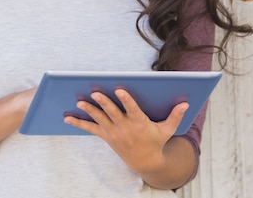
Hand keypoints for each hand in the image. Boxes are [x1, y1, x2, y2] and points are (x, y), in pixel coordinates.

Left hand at [64, 89, 188, 174]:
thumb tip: (185, 104)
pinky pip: (91, 129)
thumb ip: (175, 116)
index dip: (126, 100)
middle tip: (95, 92)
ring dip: (89, 110)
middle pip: (112, 113)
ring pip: (100, 119)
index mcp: (140, 123)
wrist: (144, 162)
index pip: (132, 109)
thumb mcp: (168, 130)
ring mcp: (114, 132)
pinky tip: (67, 117)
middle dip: (103, 103)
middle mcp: (125, 128)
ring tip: (79, 101)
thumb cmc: (156, 142)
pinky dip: (79, 123)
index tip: (120, 89)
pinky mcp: (106, 136)